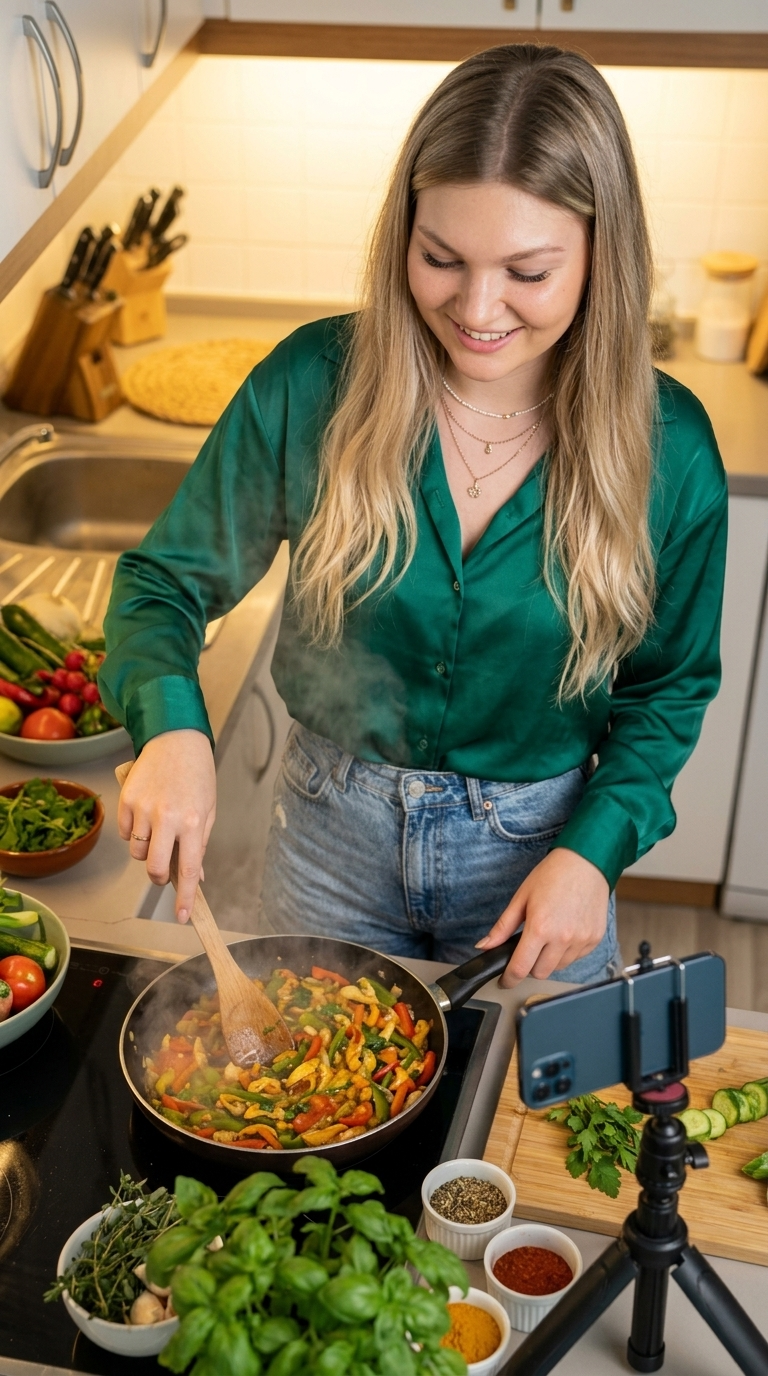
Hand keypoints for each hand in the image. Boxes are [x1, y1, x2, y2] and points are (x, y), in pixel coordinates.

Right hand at [117, 729, 215, 922]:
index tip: (184, 916)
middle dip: (158, 878)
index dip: (186, 897)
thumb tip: (196, 876)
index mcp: (193, 822)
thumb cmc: (196, 775)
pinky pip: (125, 834)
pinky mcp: (126, 800)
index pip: (190, 869)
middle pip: (154, 868)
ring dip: (147, 850)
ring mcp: (144, 809)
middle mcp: (167, 817)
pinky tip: (145, 815)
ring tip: (158, 827)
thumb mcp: (207, 810)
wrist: (175, 740)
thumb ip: (199, 844)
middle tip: (163, 871)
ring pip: (137, 853)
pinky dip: (134, 833)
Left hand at [476, 848, 608, 985]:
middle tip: (528, 949)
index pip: (520, 968)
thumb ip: (502, 927)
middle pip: (540, 973)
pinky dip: (567, 952)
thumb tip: (485, 945)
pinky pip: (576, 958)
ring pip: (559, 968)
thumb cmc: (553, 875)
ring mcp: (581, 940)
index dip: (509, 979)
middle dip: (529, 966)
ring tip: (548, 936)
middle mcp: (562, 938)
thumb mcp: (521, 898)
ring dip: (549, 960)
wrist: (586, 862)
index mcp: (540, 928)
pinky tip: (564, 933)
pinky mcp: (594, 939)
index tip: (505, 980)